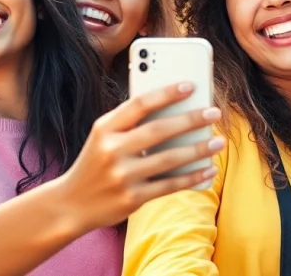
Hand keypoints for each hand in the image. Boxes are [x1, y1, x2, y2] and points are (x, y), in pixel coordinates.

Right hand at [55, 82, 223, 231]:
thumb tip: (176, 108)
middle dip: (191, 120)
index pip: (139, 104)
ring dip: (198, 149)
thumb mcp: (103, 136)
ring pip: (169, 159)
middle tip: (214, 112)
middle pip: (158, 130)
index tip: (190, 85)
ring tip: (218, 141)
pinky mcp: (132, 199)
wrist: (71, 204)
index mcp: (105, 128)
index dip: (166, 93)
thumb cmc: (96, 162)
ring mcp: (122, 176)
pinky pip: (169, 186)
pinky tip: (209, 169)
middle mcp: (111, 150)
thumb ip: (130, 122)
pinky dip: (192, 177)